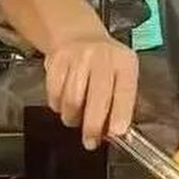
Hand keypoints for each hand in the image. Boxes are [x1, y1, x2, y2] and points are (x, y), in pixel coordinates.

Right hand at [44, 32, 138, 149]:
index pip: (124, 90)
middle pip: (97, 97)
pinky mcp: (56, 61)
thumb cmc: (104, 64)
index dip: (120, 113)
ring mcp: (78, 57)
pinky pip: (54, 94)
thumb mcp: (121, 75)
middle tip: (90, 142)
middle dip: (93, 125)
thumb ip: (120, 101)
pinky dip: (58, 106)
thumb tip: (112, 132)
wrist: (78, 36)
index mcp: (124, 62)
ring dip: (73, 117)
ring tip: (76, 120)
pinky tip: (64, 105)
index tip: (116, 132)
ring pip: (72, 99)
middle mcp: (102, 57)